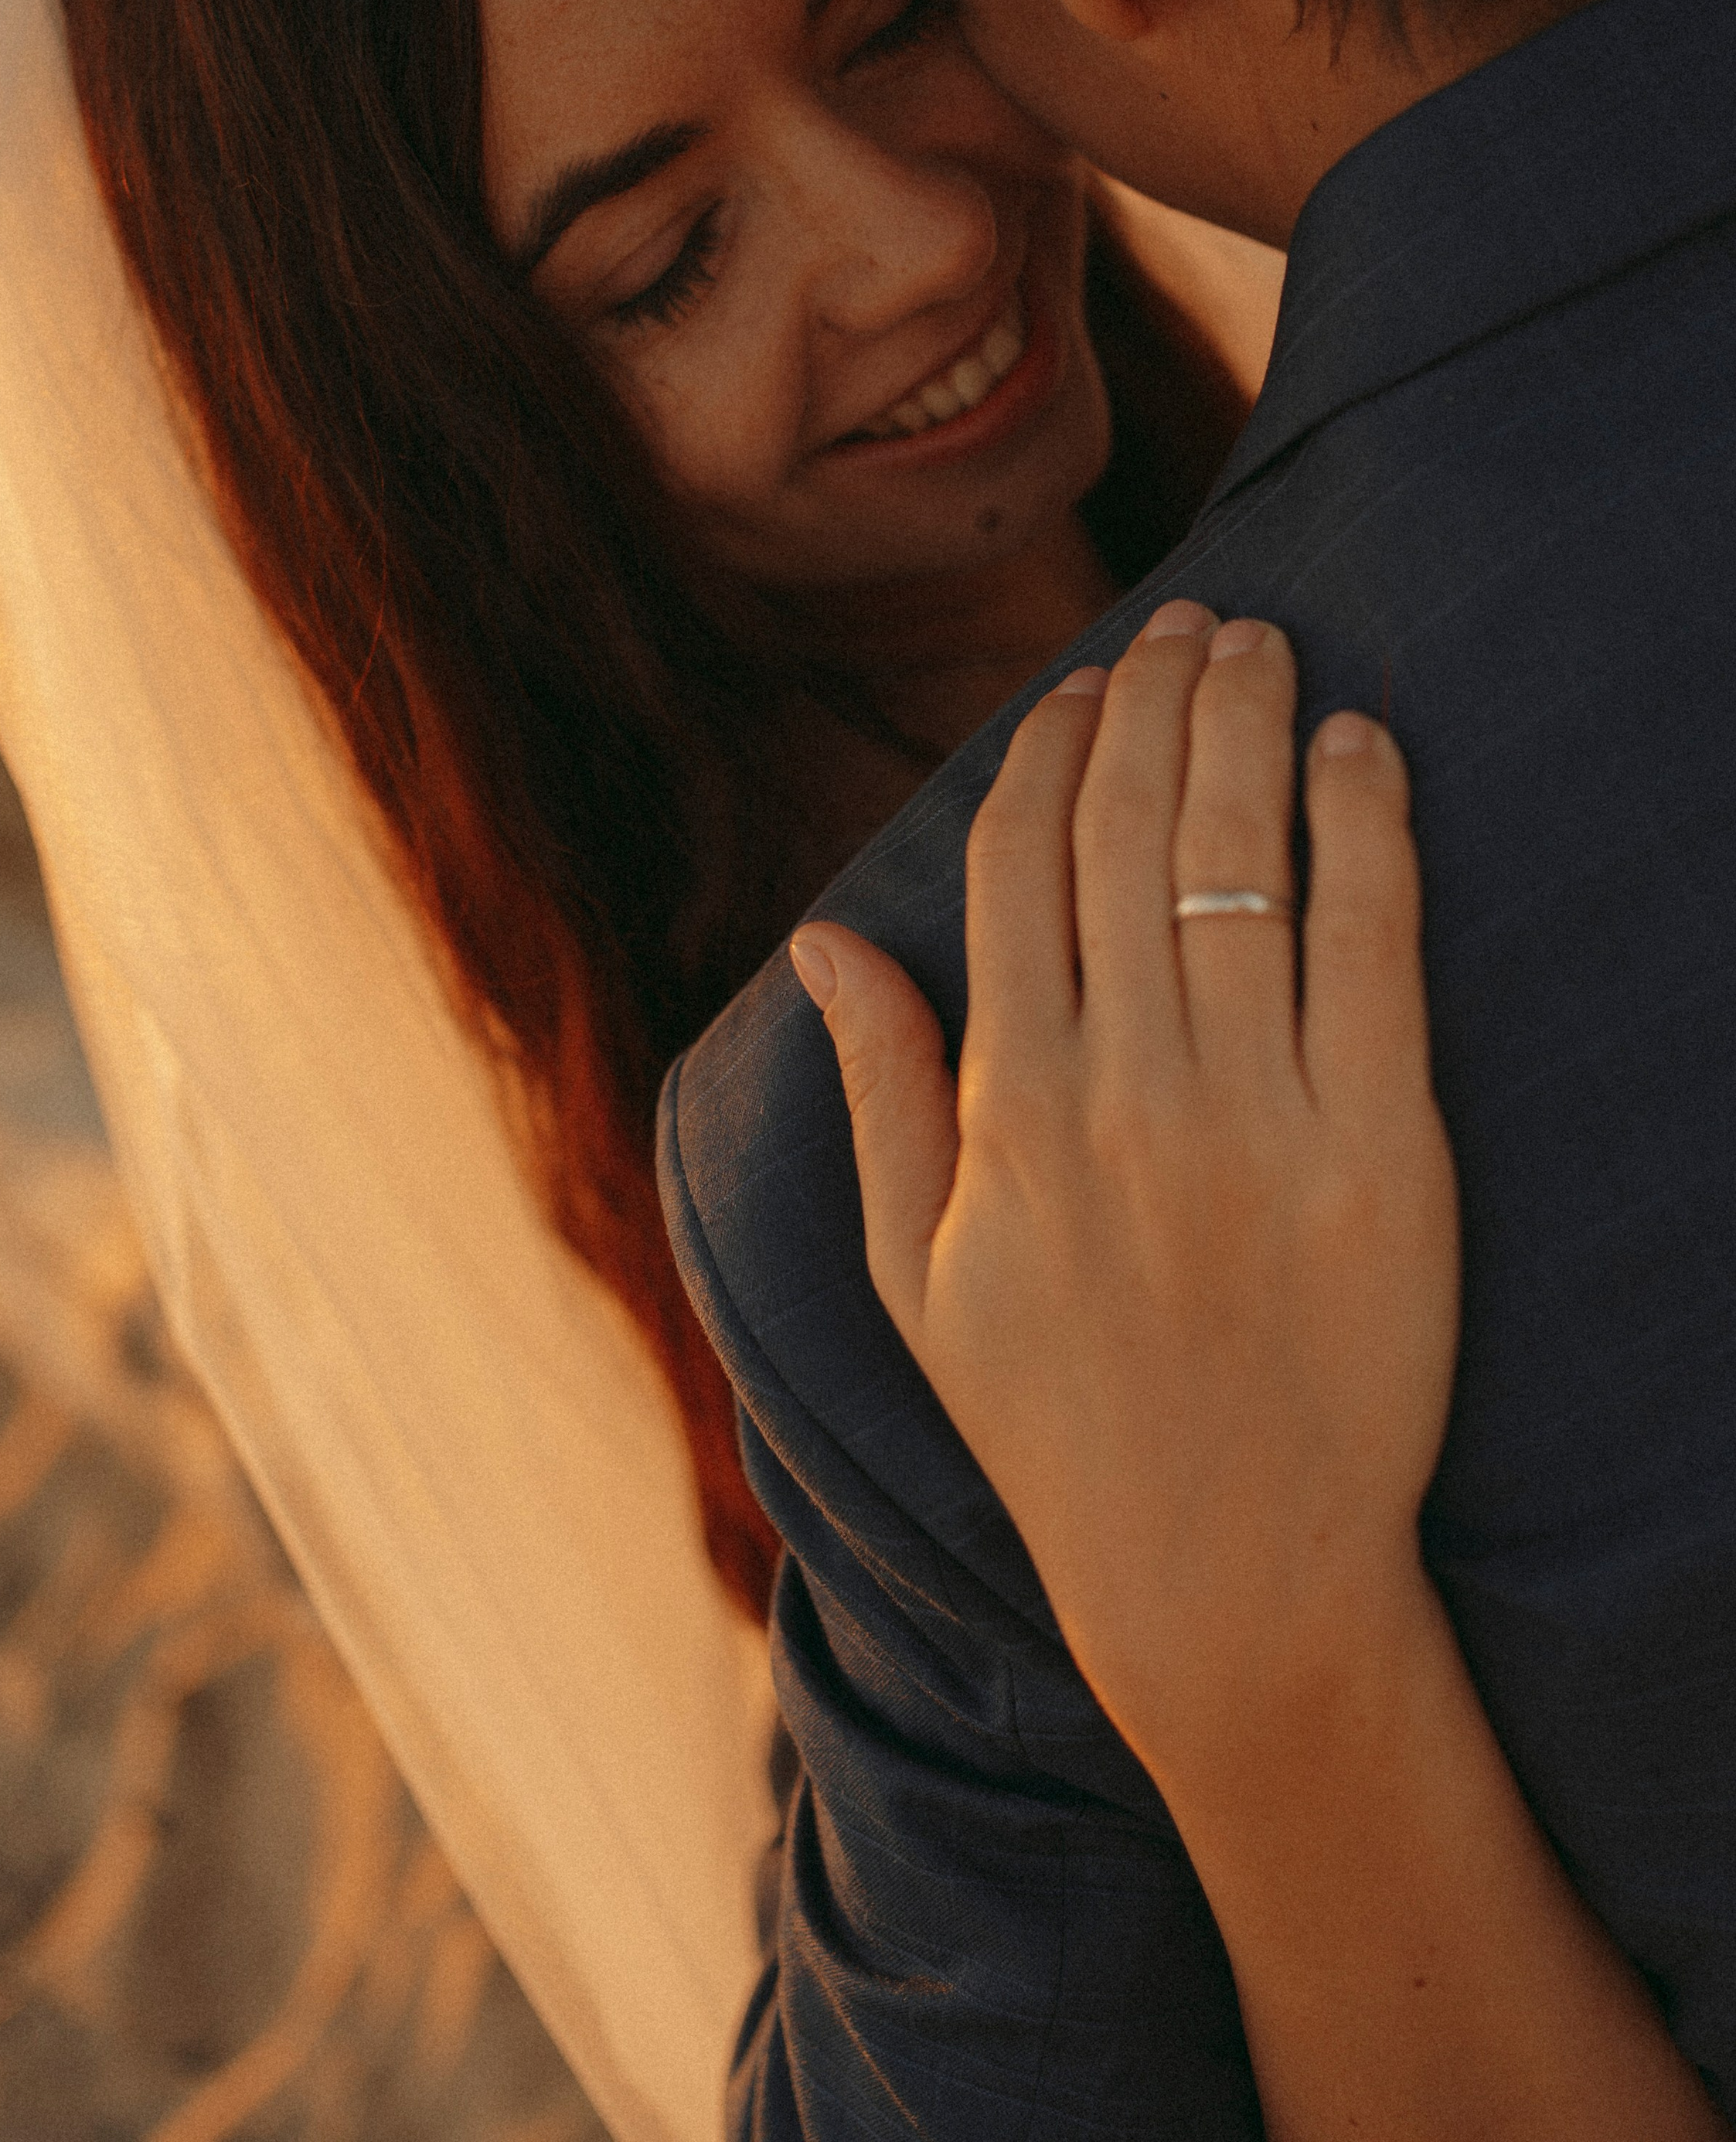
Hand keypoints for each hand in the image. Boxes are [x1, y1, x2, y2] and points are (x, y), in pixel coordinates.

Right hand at [790, 600, 1458, 1786]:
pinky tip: (1361, 750)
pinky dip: (1366, 828)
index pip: (1014, 868)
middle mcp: (1120, 1095)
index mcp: (1003, 1114)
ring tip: (1264, 646)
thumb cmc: (1058, 1427)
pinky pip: (1372, 949)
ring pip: (1241, 863)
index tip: (1085, 685)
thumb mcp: (917, 1272)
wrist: (1231, 1582)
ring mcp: (1254, 1121)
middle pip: (1131, 834)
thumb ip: (879, 1088)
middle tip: (1193, 622)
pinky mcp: (1380, 1156)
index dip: (1049, 752)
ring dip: (1250, 726)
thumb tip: (822, 934)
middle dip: (1158, 700)